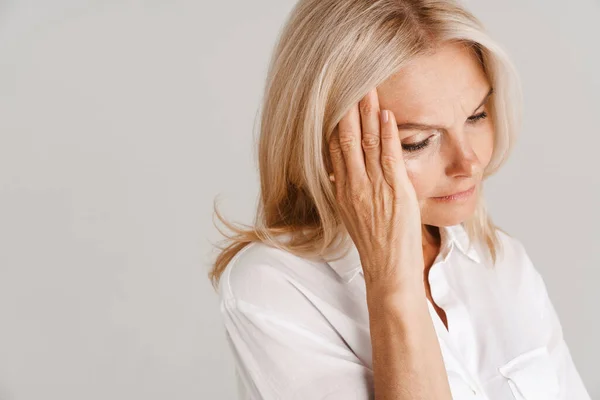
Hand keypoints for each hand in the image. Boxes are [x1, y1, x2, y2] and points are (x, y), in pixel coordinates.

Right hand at [328, 88, 423, 289]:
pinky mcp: (395, 191)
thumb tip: (340, 174)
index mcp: (342, 191)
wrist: (388, 269)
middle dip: (349, 110)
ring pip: (367, 142)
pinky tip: (386, 114)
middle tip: (351, 83)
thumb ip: (347, 191)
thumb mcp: (351, 216)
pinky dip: (388, 133)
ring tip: (369, 89)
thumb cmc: (374, 244)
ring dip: (368, 113)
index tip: (337, 102)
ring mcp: (373, 187)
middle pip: (347, 140)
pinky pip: (389, 155)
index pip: (334, 149)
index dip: (335, 123)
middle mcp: (353, 186)